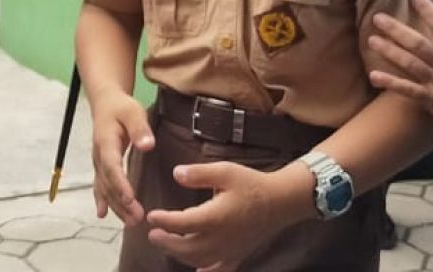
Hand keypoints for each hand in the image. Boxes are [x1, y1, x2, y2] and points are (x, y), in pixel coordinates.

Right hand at [90, 91, 154, 226]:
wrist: (105, 101)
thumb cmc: (121, 107)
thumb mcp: (133, 112)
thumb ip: (140, 128)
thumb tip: (148, 145)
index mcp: (106, 142)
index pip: (112, 167)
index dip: (120, 185)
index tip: (131, 201)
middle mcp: (99, 156)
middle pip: (108, 183)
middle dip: (121, 203)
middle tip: (137, 219)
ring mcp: (98, 162)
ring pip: (104, 188)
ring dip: (116, 206)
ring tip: (130, 222)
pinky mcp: (101, 165)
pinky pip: (100, 185)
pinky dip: (103, 200)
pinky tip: (102, 214)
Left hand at [146, 162, 302, 271]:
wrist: (281, 201)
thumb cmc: (252, 184)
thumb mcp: (225, 171)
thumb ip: (198, 173)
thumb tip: (176, 174)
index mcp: (216, 217)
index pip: (183, 223)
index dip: (164, 221)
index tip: (151, 216)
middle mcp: (222, 238)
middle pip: (187, 248)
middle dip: (167, 243)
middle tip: (152, 235)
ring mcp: (230, 250)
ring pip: (200, 261)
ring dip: (180, 255)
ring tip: (166, 244)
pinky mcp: (238, 254)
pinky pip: (220, 269)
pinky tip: (198, 271)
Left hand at [368, 0, 432, 135]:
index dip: (427, 10)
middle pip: (416, 42)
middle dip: (396, 29)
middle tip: (377, 18)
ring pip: (407, 62)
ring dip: (388, 50)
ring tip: (371, 40)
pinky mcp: (430, 99)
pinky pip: (406, 89)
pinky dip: (390, 82)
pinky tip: (373, 75)